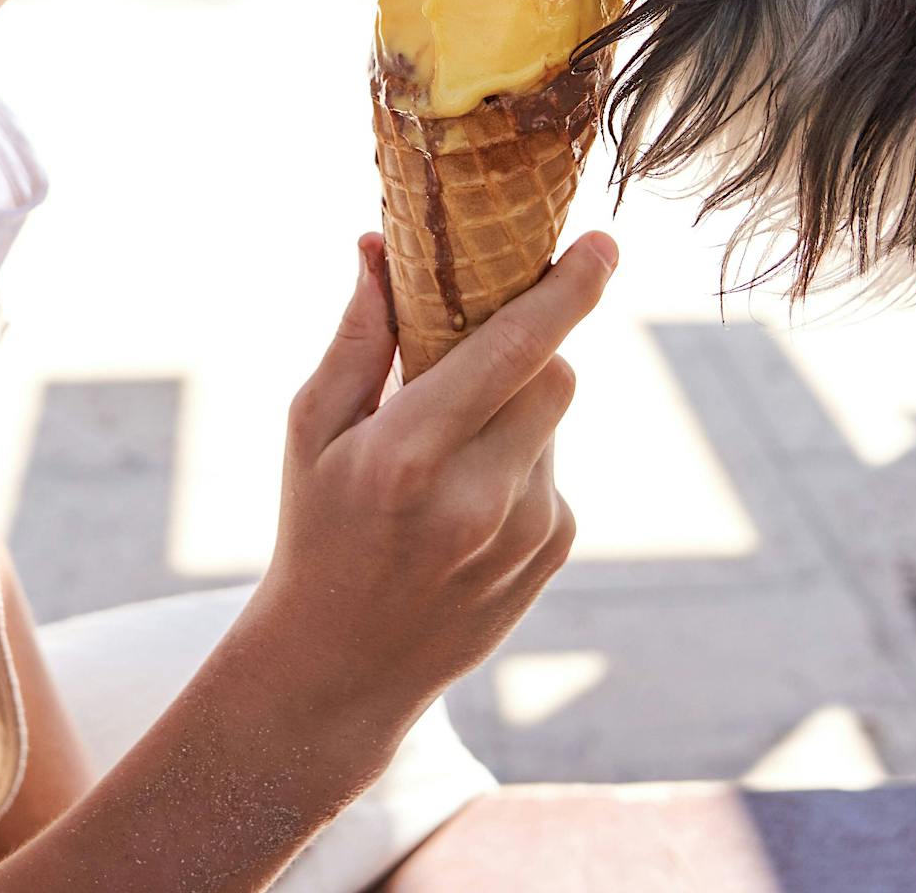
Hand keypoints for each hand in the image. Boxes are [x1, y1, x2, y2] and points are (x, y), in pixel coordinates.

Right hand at [243, 227, 619, 742]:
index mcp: (408, 455)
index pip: (514, 349)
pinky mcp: (554, 552)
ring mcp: (526, 534)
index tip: (604, 242)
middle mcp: (479, 498)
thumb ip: (357, 337)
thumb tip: (380, 245)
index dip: (567, 290)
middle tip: (475, 350)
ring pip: (553, 418)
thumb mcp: (311, 431)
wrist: (338, 672)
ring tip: (448, 453)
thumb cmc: (316, 530)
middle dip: (528, 347)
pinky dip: (519, 458)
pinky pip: (555, 466)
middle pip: (555, 374)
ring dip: (515, 407)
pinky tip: (464, 500)